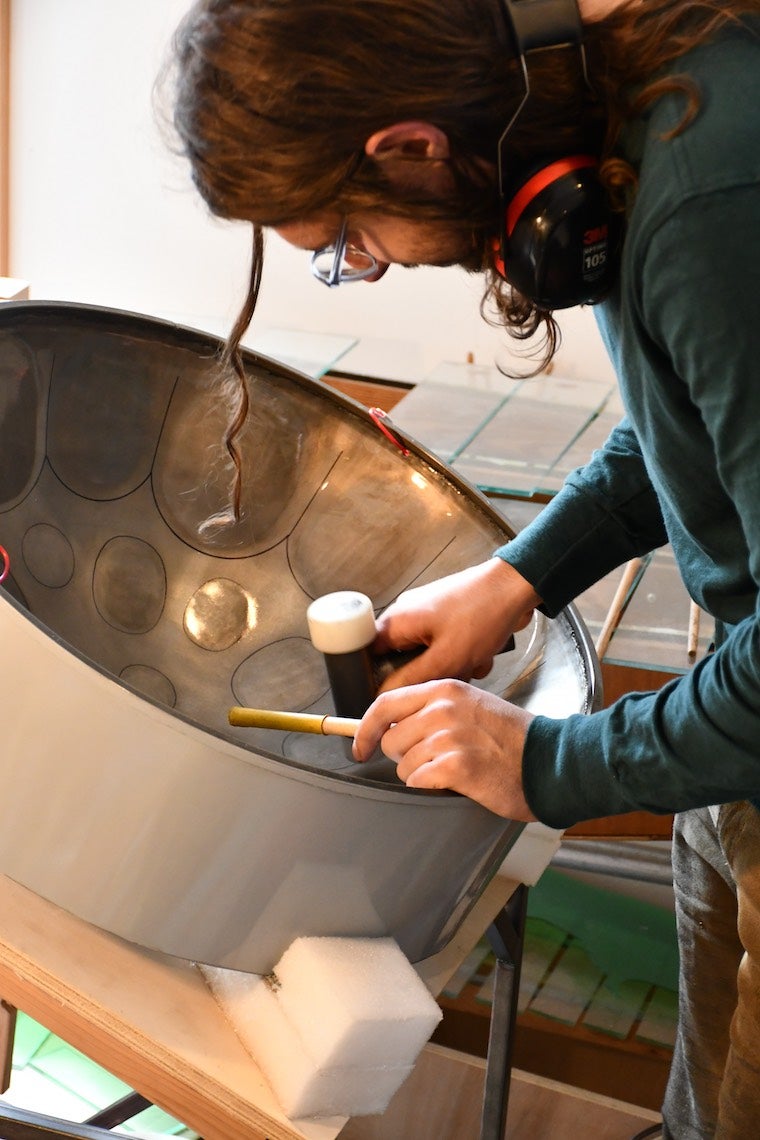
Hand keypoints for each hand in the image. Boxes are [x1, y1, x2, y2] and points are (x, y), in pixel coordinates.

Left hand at [352, 678, 537, 820]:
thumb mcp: (471, 706)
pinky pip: (419, 781)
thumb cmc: (511, 738)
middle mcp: (444, 709)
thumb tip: (391, 727)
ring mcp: (450, 737)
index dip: (365, 729)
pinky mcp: (457, 766)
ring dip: (421, 773)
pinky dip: (431, 786)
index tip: (360, 746)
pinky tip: (455, 780)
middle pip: (391, 739)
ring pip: (404, 764)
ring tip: (452, 769)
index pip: (385, 704)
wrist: (548, 761)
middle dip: (404, 756)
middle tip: (433, 760)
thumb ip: (433, 710)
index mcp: (445, 690)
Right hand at [373, 557, 541, 689]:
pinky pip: (447, 646)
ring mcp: (429, 614)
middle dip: (428, 674)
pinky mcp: (449, 616)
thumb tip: (384, 696)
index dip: (379, 679)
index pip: (369, 656)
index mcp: (397, 620)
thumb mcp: (446, 658)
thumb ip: (412, 679)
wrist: (516, 586)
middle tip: (448, 675)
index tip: (398, 694)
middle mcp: (408, 615)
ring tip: (472, 662)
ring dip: (452, 666)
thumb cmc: (482, 614)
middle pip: (402, 660)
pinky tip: (482, 653)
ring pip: (429, 656)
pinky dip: (464, 655)